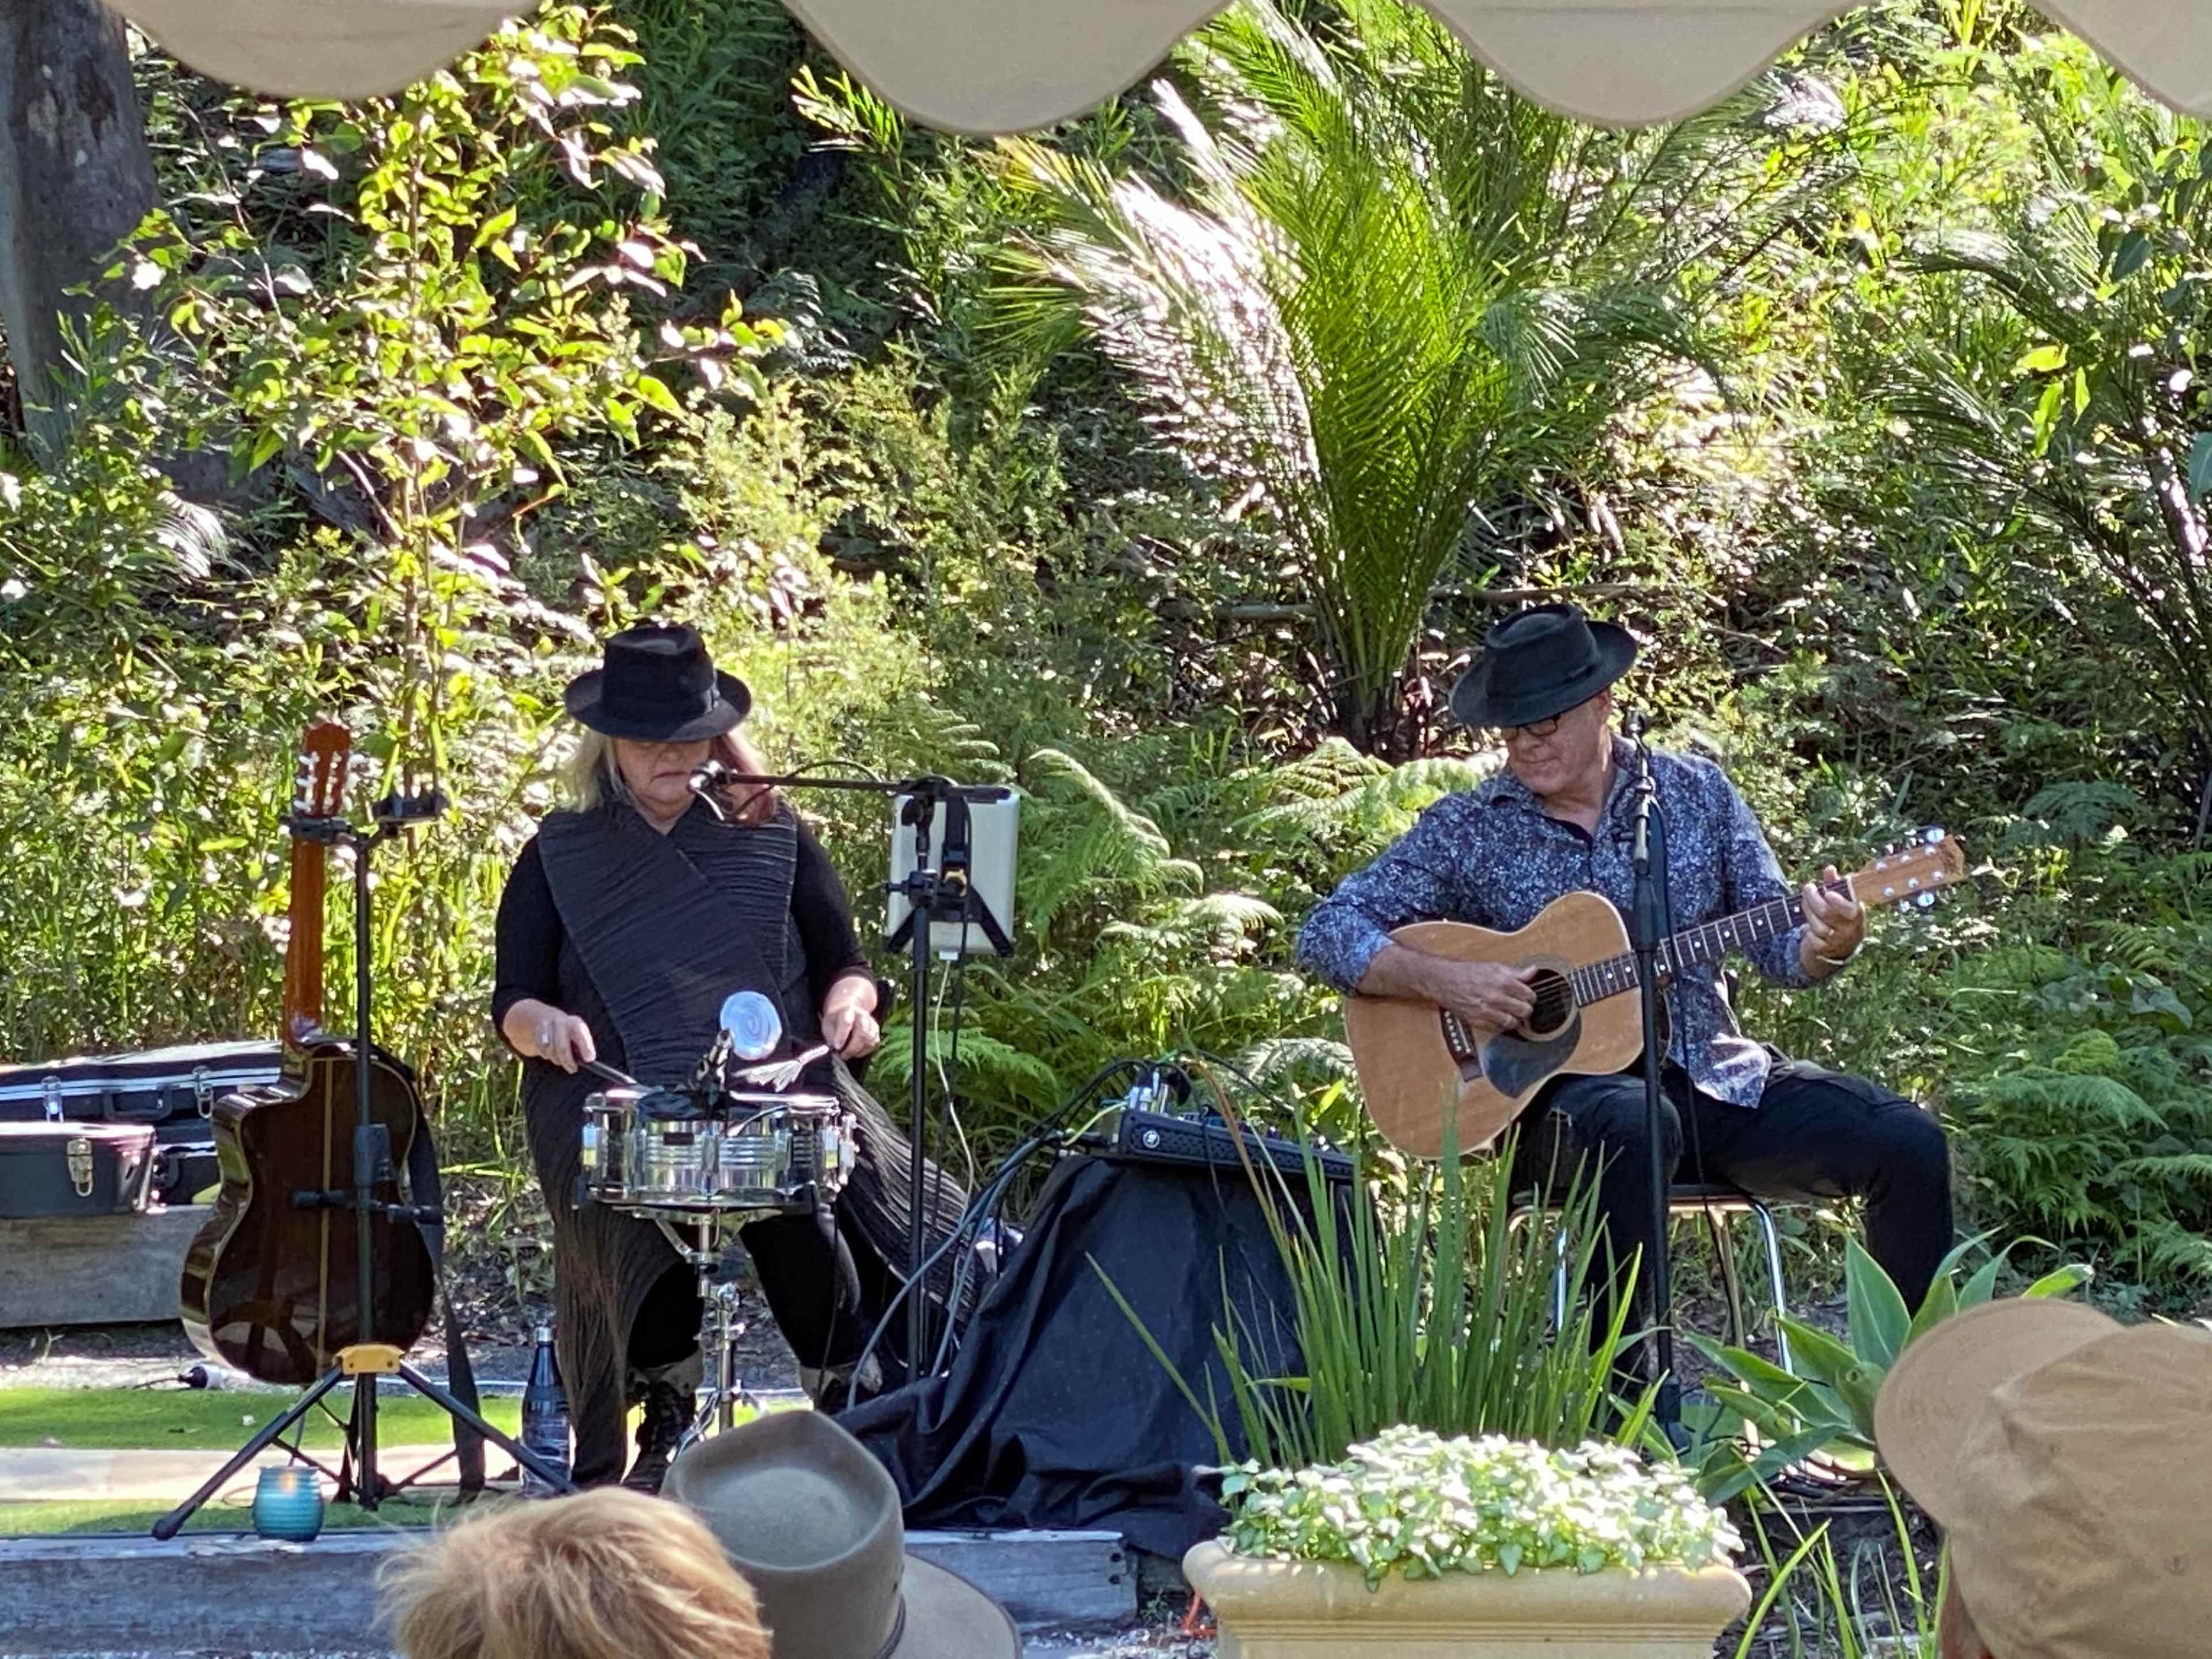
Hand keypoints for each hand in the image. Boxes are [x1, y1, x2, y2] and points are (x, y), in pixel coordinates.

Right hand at [504, 998, 596, 1073]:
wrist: (545, 1018)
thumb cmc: (567, 1032)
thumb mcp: (579, 1034)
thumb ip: (584, 1046)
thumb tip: (589, 1058)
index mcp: (574, 1023)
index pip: (581, 1034)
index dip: (586, 1047)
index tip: (590, 1059)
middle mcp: (560, 1022)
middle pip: (562, 1047)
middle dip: (568, 1061)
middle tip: (573, 1069)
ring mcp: (546, 1028)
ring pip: (550, 1052)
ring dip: (557, 1059)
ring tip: (561, 1058)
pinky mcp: (536, 1033)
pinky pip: (542, 1051)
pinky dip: (547, 1056)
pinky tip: (551, 1052)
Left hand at [821, 976, 880, 1058]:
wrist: (848, 1008)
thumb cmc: (836, 1019)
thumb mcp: (827, 1024)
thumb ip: (831, 1036)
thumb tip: (836, 1049)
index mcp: (847, 1011)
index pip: (846, 1023)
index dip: (842, 1036)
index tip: (837, 1047)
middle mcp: (862, 1015)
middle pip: (862, 1033)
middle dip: (852, 1048)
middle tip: (843, 1055)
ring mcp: (870, 1022)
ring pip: (870, 1040)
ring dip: (859, 1051)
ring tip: (848, 1054)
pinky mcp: (876, 1030)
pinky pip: (874, 1044)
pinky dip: (865, 1051)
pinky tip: (856, 1052)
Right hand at [1428, 959, 1540, 1033]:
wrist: (1444, 980)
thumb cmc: (1468, 972)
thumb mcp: (1494, 967)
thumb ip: (1516, 972)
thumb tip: (1533, 971)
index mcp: (1503, 981)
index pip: (1529, 995)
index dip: (1530, 996)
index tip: (1526, 996)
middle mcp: (1496, 997)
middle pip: (1524, 1011)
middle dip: (1524, 1008)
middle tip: (1520, 1005)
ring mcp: (1487, 1011)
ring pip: (1513, 1023)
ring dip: (1514, 1019)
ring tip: (1510, 1013)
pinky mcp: (1478, 1021)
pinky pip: (1498, 1029)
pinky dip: (1501, 1025)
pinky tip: (1498, 1017)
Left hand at [1800, 864, 1864, 978]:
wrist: (1841, 948)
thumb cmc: (1841, 916)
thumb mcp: (1842, 900)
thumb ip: (1835, 884)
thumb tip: (1829, 868)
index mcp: (1857, 915)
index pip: (1850, 910)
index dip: (1839, 902)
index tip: (1828, 893)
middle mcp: (1849, 930)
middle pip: (1827, 913)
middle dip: (1813, 898)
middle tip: (1808, 888)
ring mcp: (1837, 941)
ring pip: (1818, 926)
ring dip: (1808, 912)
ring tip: (1805, 902)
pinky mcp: (1824, 950)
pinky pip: (1812, 939)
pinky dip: (1806, 931)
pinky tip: (1806, 926)